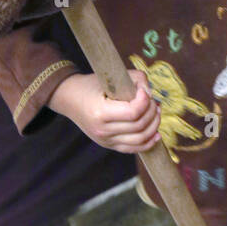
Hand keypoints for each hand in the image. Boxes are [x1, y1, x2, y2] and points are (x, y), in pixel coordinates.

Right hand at [48, 69, 162, 152]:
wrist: (70, 100)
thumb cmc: (92, 85)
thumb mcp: (111, 76)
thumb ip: (136, 79)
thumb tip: (151, 93)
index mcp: (100, 112)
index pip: (133, 112)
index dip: (145, 101)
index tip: (143, 91)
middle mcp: (102, 130)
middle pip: (139, 126)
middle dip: (152, 111)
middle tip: (153, 101)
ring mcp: (106, 140)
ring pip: (140, 139)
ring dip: (154, 125)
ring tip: (155, 112)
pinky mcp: (109, 145)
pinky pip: (133, 149)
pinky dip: (148, 142)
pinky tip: (156, 133)